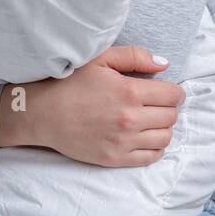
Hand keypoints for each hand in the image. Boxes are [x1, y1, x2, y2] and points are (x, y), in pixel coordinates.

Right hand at [0, 46, 184, 166]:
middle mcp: (130, 119)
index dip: (173, 90)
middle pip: (171, 116)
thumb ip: (134, 57)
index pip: (173, 95)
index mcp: (129, 91)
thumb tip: (165, 64)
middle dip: (168, 107)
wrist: (42, 113)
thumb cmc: (69, 82)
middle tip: (156, 103)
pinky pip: (151, 157)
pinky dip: (155, 147)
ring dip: (163, 127)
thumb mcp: (100, 59)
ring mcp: (123, 141)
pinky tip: (145, 136)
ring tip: (150, 119)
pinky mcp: (115, 158)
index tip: (165, 89)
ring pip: (165, 138)